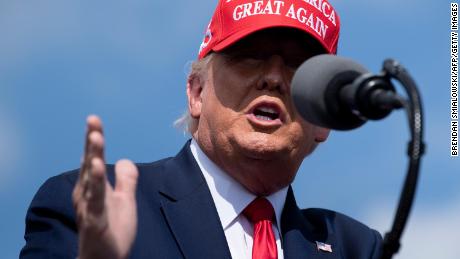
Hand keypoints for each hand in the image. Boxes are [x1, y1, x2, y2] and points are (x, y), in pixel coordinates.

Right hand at [72, 115, 138, 258]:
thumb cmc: (112, 229)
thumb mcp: (125, 200)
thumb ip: (126, 180)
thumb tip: (126, 160)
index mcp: (93, 186)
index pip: (94, 158)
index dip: (94, 139)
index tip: (94, 119)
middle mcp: (86, 193)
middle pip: (90, 162)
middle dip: (92, 141)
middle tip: (93, 120)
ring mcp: (89, 206)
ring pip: (91, 178)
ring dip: (94, 156)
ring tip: (96, 137)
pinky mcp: (95, 220)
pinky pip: (96, 199)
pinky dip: (96, 184)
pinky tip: (99, 168)